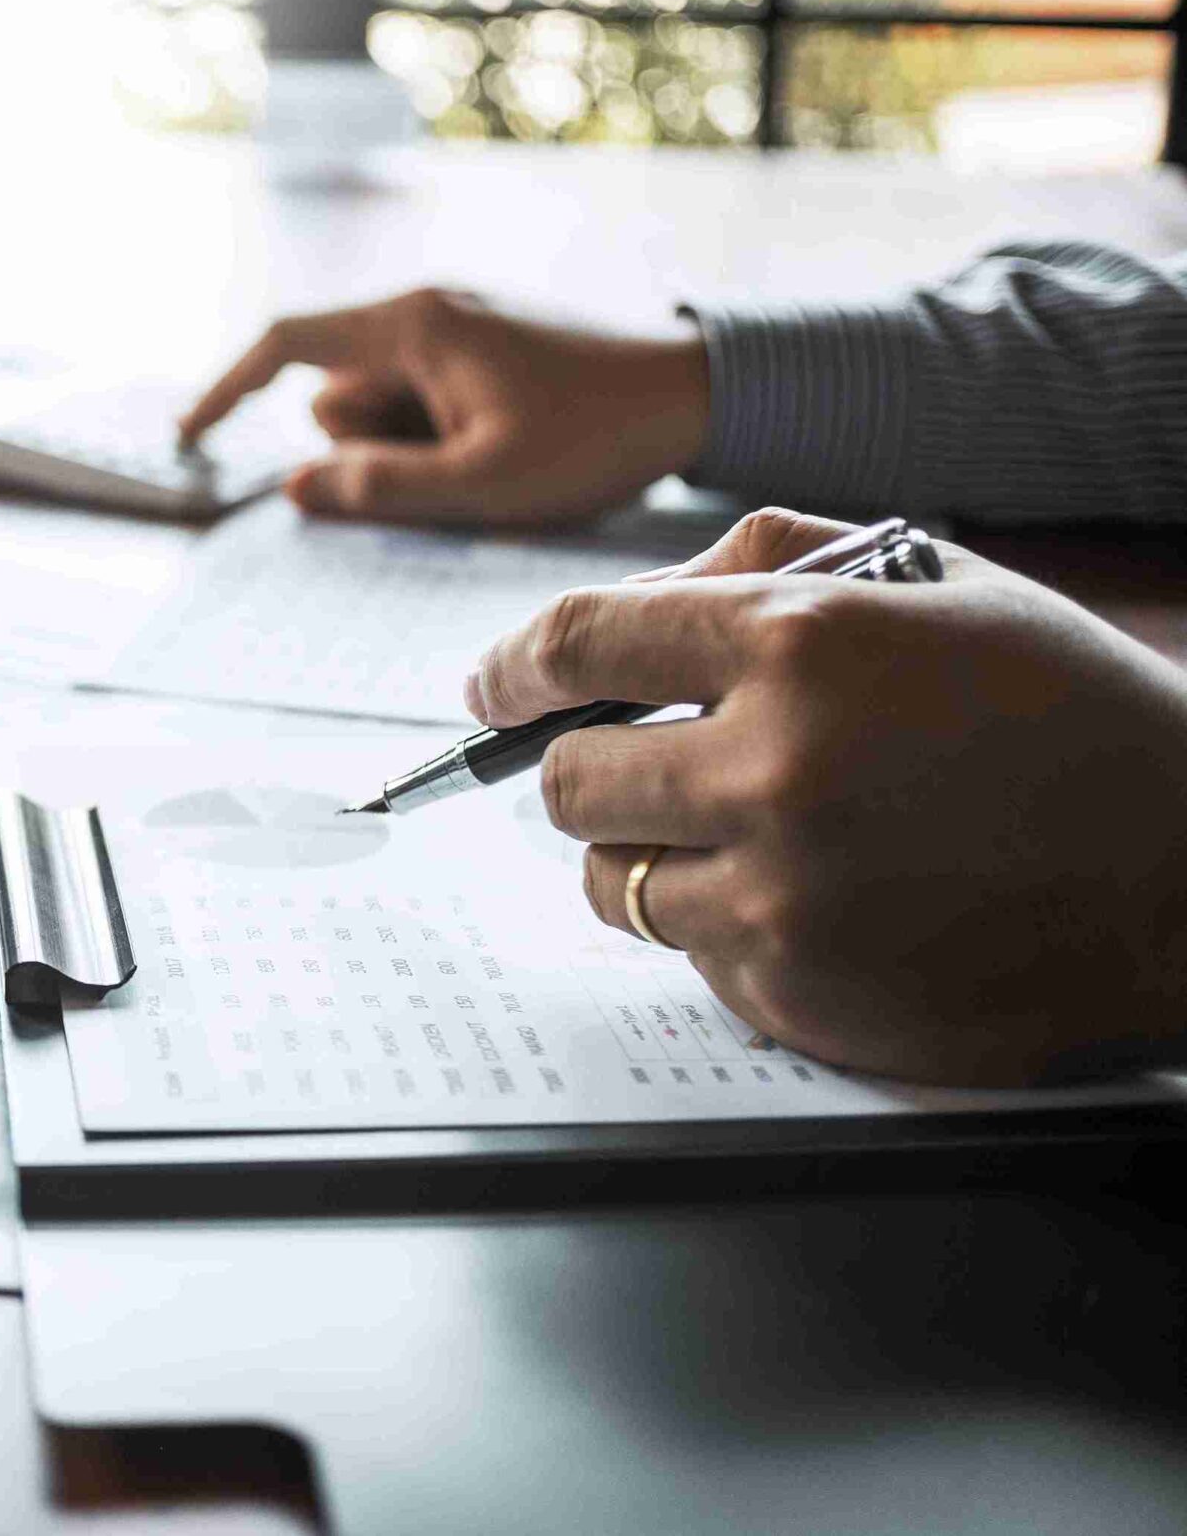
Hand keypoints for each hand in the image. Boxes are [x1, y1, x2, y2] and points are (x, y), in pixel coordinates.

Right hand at [177, 289, 709, 523]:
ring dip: (411, 451)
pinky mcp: (484, 349)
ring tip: (497, 464)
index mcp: (413, 325)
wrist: (703, 391)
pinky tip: (512, 450)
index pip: (283, 346)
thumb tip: (294, 489)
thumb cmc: (598, 434)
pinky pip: (425, 404)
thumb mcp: (483, 481)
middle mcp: (423, 311)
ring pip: (382, 408)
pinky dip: (443, 440)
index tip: (188, 440)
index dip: (226, 391)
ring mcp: (454, 328)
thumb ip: (381, 487)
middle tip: (455, 475)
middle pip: (336, 397)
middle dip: (368, 451)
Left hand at [467, 508, 1186, 1084]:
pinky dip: (728, 927)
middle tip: (642, 762)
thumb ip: (761, 564)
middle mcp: (773, 769)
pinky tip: (826, 896)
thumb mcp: (927, 581)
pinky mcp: (798, 993)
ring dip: (650, 852)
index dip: (512, 668)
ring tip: (755, 830)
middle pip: (566, 781)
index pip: (575, 645)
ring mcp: (782, 896)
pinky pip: (691, 956)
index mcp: (800, 645)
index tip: (493, 687)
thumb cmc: (1064, 710)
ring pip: (612, 881)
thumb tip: (626, 606)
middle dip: (588, 765)